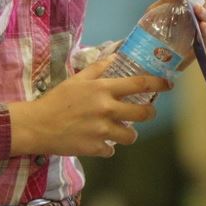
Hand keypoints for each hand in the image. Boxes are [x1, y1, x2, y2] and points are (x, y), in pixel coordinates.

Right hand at [9, 58, 170, 158]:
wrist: (38, 125)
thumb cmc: (56, 100)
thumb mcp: (76, 79)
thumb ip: (97, 69)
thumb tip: (115, 56)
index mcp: (102, 89)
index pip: (139, 84)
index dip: (158, 84)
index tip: (168, 84)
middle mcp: (106, 109)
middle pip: (143, 113)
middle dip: (148, 112)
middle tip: (144, 111)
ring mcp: (102, 131)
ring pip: (131, 135)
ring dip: (127, 133)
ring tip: (118, 129)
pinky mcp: (96, 148)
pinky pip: (112, 149)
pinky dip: (107, 146)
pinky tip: (97, 140)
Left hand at [148, 0, 205, 47]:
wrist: (154, 52)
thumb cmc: (158, 28)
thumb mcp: (159, 10)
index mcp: (190, 2)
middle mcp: (199, 14)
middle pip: (204, 0)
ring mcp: (202, 28)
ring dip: (203, 12)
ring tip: (197, 8)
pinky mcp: (202, 44)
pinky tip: (202, 26)